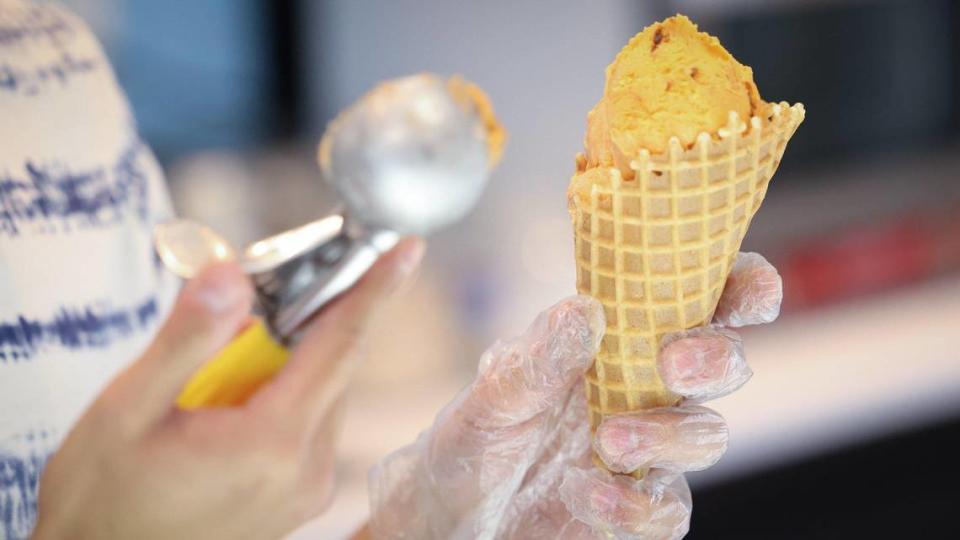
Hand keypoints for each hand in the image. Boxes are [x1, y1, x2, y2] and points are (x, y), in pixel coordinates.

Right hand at [32, 239, 424, 539]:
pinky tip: (231, 402)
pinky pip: (309, 421)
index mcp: (272, 442)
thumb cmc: (104, 494)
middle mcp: (307, 467)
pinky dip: (284, 394)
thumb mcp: (127, 408)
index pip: (339, 344)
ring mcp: (308, 487)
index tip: (406, 250)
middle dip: (306, 318)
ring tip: (221, 369)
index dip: (375, 290)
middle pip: (331, 364)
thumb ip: (187, 340)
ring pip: (321, 391)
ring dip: (289, 361)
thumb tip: (231, 276)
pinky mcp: (300, 495)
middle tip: (257, 293)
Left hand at [368, 252, 779, 538]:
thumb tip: (583, 311)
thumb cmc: (478, 433)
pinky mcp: (636, 508)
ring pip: (705, 435)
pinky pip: (667, 509)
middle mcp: (646, 391)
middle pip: (724, 364)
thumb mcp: (494, 392)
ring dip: (666, 434)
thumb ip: (538, 358)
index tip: (745, 289)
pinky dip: (635, 503)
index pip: (701, 301)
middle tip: (671, 363)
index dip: (742, 287)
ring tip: (606, 441)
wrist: (451, 510)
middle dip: (713, 359)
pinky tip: (587, 492)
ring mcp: (648, 451)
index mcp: (621, 341)